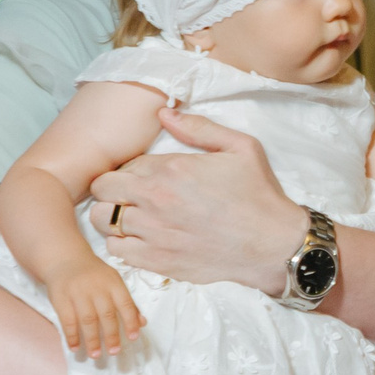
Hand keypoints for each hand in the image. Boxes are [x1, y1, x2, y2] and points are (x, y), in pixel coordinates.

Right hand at [46, 259, 143, 357]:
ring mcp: (78, 292)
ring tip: (96, 354)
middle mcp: (96, 287)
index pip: (125, 304)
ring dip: (92, 339)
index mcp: (113, 283)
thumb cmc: (95, 275)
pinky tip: (75, 347)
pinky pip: (67, 320)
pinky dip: (72, 335)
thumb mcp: (114, 283)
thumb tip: (142, 323)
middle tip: (114, 352)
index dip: (130, 321)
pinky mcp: (61, 298)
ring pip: (87, 319)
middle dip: (111, 335)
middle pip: (106, 314)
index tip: (133, 338)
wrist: (65, 260)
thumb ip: (128, 303)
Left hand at [89, 109, 306, 295]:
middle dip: (111, 191)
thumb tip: (164, 113)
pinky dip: (123, 244)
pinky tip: (142, 240)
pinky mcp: (158, 261)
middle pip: (101, 192)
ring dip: (113, 217)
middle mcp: (155, 201)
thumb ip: (199, 127)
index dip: (131, 171)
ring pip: (102, 222)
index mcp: (170, 170)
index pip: (122, 166)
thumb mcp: (241, 148)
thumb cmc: (259, 196)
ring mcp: (153, 234)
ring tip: (133, 218)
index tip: (146, 178)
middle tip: (130, 196)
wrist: (274, 245)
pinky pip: (117, 250)